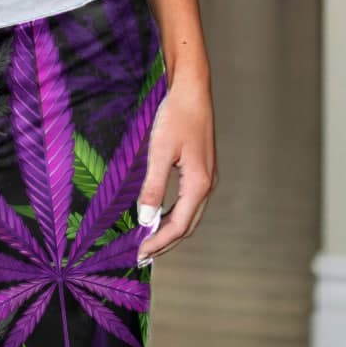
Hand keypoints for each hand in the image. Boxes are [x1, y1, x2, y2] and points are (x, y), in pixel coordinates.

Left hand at [135, 68, 216, 263]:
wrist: (192, 90)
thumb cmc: (176, 116)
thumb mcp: (159, 152)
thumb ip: (153, 188)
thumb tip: (146, 219)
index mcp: (199, 184)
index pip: (178, 227)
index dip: (158, 243)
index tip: (138, 253)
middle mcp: (207, 185)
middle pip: (186, 227)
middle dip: (164, 244)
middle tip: (141, 257)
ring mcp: (206, 179)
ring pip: (188, 217)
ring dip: (168, 232)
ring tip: (147, 243)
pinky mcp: (201, 172)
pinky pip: (188, 204)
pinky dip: (172, 217)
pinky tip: (156, 219)